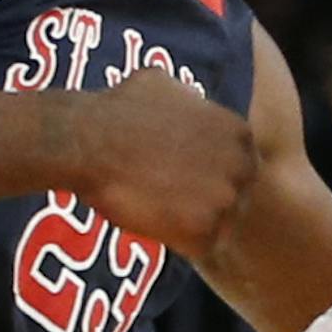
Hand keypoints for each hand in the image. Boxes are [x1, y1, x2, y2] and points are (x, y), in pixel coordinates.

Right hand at [76, 70, 257, 257]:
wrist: (89, 142)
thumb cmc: (119, 110)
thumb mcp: (165, 84)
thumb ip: (191, 101)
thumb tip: (191, 102)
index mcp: (239, 133)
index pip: (241, 164)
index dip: (214, 174)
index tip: (189, 177)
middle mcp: (241, 167)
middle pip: (236, 196)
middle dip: (210, 200)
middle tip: (175, 199)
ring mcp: (226, 202)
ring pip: (221, 225)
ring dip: (195, 223)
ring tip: (160, 210)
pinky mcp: (205, 233)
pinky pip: (201, 247)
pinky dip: (179, 242)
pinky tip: (154, 224)